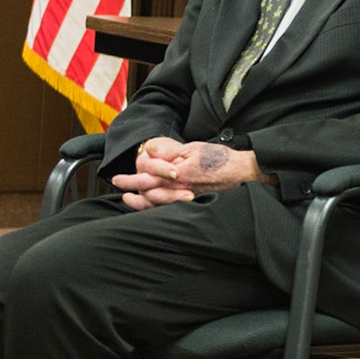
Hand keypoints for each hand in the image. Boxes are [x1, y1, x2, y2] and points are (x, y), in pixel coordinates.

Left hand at [110, 137, 265, 210]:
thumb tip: (148, 150)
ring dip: (140, 202)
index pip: (146, 178)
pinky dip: (156, 209)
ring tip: (129, 199)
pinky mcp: (193, 205)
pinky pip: (168, 210)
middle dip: (131, 191)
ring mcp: (186, 200)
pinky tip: (150, 206)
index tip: (116, 179)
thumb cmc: (220, 159)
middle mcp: (179, 191)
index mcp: (177, 175)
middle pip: (147, 194)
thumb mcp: (193, 148)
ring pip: (156, 205)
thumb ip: (169, 151)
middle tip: (119, 187)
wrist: (243, 173)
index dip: (129, 179)